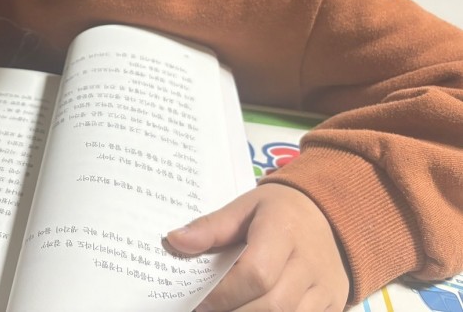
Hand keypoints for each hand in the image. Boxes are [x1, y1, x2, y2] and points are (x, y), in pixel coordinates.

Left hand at [166, 184, 349, 311]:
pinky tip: (250, 311)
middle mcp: (310, 263)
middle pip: (272, 305)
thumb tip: (174, 242)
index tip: (199, 301)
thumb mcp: (244, 207)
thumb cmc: (279, 210)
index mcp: (284, 230)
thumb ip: (211, 227)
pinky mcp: (333, 304)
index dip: (224, 294)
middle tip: (206, 310)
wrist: (329, 213)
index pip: (256, 273)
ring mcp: (326, 288)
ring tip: (226, 310)